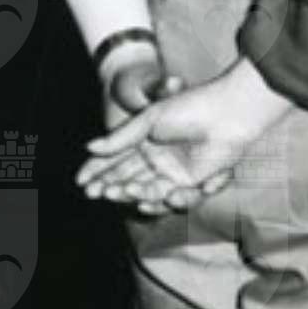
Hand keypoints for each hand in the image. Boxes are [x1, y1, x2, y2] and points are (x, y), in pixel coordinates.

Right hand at [76, 57, 291, 212]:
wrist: (227, 114)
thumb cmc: (190, 108)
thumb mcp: (148, 120)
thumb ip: (120, 138)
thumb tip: (89, 147)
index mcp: (145, 138)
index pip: (116, 158)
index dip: (97, 170)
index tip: (80, 181)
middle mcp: (158, 157)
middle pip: (128, 177)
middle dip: (109, 185)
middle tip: (94, 192)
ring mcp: (175, 171)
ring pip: (147, 190)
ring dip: (130, 193)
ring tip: (120, 191)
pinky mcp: (193, 183)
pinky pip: (172, 198)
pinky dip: (158, 199)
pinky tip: (145, 199)